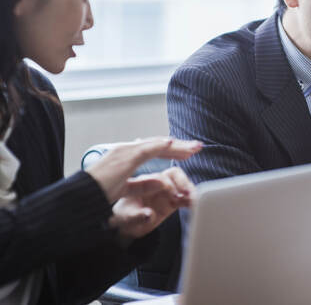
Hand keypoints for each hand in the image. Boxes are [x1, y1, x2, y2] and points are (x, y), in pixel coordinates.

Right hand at [86, 137, 201, 202]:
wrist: (81, 198)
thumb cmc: (97, 194)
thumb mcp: (125, 190)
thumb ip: (141, 184)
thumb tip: (161, 180)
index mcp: (126, 156)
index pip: (154, 150)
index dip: (172, 150)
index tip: (188, 152)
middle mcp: (126, 150)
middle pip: (158, 145)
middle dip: (179, 146)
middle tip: (198, 147)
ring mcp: (125, 151)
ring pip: (156, 145)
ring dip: (176, 145)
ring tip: (193, 147)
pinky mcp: (124, 157)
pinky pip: (146, 149)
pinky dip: (160, 145)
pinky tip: (173, 143)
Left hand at [109, 167, 195, 240]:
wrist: (125, 222)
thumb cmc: (123, 217)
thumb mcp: (125, 218)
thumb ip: (137, 216)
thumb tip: (149, 215)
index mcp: (142, 182)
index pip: (160, 178)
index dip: (169, 186)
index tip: (174, 196)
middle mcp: (156, 183)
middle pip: (174, 174)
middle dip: (183, 181)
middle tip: (188, 193)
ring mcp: (165, 190)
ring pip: (182, 182)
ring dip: (189, 189)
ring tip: (193, 200)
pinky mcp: (172, 199)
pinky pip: (185, 195)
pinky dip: (191, 198)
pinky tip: (193, 204)